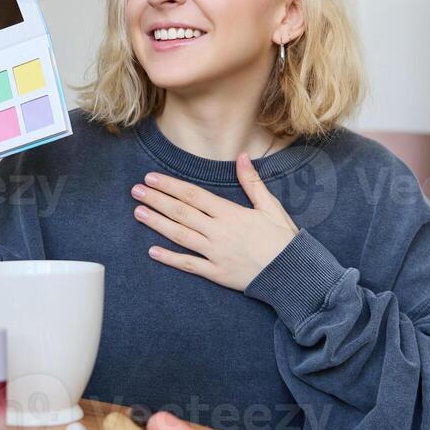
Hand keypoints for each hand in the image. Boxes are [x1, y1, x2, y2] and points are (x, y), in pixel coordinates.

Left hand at [131, 154, 299, 291]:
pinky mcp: (216, 273)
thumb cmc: (283, 238)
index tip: (152, 178)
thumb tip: (242, 156)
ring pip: (180, 236)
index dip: (170, 186)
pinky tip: (152, 251)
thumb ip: (252, 182)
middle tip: (136, 191)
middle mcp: (219, 232)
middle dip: (156, 200)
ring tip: (138, 213)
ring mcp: (215, 253)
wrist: (292, 272)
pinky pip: (189, 264)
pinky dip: (170, 258)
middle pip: (181, 213)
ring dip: (157, 223)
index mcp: (231, 213)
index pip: (193, 195)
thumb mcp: (271, 206)